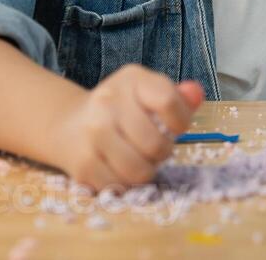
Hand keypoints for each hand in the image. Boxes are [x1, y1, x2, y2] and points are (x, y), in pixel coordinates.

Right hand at [53, 64, 204, 188]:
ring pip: (139, 170)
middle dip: (162, 152)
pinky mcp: (83, 162)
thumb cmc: (121, 110)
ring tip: (138, 159)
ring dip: (145, 171)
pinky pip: (120, 186)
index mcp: (132, 79)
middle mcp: (108, 101)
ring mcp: (93, 132)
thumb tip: (196, 94)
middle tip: (154, 148)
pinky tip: (118, 168)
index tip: (175, 128)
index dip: (181, 122)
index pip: (168, 101)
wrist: (69, 124)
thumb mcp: (147, 93)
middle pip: (156, 144)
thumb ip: (177, 97)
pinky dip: (125, 183)